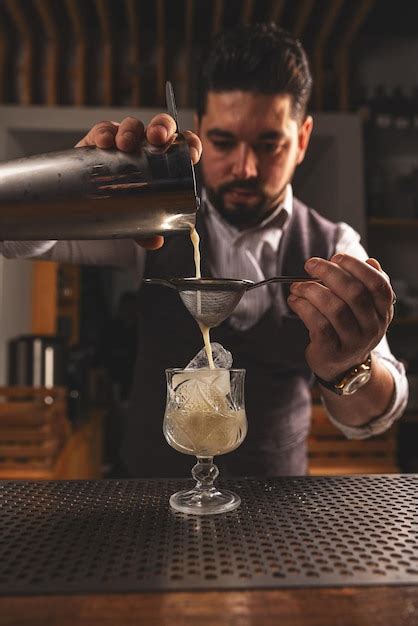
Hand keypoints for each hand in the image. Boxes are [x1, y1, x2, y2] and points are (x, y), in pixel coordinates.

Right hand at [75, 114, 201, 249]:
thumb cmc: (120, 206)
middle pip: (159, 128)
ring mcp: (122, 142)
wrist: (87, 205)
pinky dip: (104, 133)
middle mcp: (145, 147)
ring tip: (126, 144)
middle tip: (158, 139)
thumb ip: (147, 231)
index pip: (182, 145)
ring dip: (131, 131)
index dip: (190, 144)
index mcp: (163, 161)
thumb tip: (155, 241)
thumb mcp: (136, 221)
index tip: (191, 155)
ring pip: (132, 126)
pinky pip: (102, 131)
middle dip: (161, 128)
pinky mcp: (97, 142)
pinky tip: (105, 142)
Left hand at [287, 254, 394, 380]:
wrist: (342, 367)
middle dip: (329, 273)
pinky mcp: (332, 350)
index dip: (357, 267)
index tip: (336, 257)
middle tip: (311, 265)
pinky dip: (304, 307)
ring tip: (298, 285)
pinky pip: (318, 323)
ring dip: (312, 290)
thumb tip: (370, 261)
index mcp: (382, 312)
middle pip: (354, 293)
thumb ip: (365, 285)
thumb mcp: (364, 309)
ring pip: (335, 308)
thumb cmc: (349, 329)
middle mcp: (372, 327)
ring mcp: (353, 341)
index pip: (378, 284)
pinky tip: (295, 301)